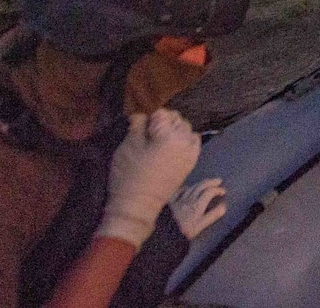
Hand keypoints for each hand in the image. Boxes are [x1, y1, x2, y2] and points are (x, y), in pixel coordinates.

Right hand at [98, 110, 201, 247]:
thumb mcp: (127, 145)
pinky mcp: (192, 162)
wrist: (138, 205)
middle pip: (176, 119)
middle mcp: (185, 140)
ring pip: (186, 129)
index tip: (140, 130)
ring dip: (174, 130)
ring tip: (158, 142)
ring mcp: (191, 152)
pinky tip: (171, 147)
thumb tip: (141, 115)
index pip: (162, 113)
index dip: (149, 119)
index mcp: (169, 134)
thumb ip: (137, 125)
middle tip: (148, 135)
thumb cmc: (129, 175)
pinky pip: (193, 141)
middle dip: (163, 123)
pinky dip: (184, 140)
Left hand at [170, 178, 226, 238]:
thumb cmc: (185, 231)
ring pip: (191, 187)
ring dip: (201, 183)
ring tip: (207, 182)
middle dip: (211, 182)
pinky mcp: (170, 203)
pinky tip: (187, 188)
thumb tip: (224, 206)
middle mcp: (189, 199)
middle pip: (201, 186)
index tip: (223, 192)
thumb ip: (213, 215)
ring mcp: (179, 200)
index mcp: (198, 205)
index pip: (209, 192)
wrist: (165, 235)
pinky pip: (178, 192)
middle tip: (218, 180)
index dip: (218, 190)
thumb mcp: (201, 226)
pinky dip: (185, 188)